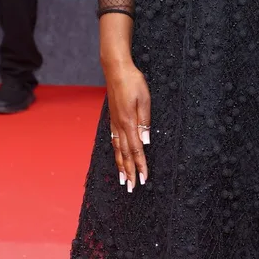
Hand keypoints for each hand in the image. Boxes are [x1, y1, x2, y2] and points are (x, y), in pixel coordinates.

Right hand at [105, 63, 150, 189]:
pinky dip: (116, 153)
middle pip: (124, 154)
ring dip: (120, 166)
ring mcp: (114, 123)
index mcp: (129, 122)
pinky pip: (114, 141)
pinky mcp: (113, 119)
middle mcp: (120, 126)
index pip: (136, 150)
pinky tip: (117, 157)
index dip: (140, 165)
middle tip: (131, 188)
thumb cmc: (133, 82)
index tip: (144, 179)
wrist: (116, 69)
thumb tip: (145, 142)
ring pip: (117, 149)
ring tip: (123, 179)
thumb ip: (144, 121)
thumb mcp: (144, 100)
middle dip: (129, 172)